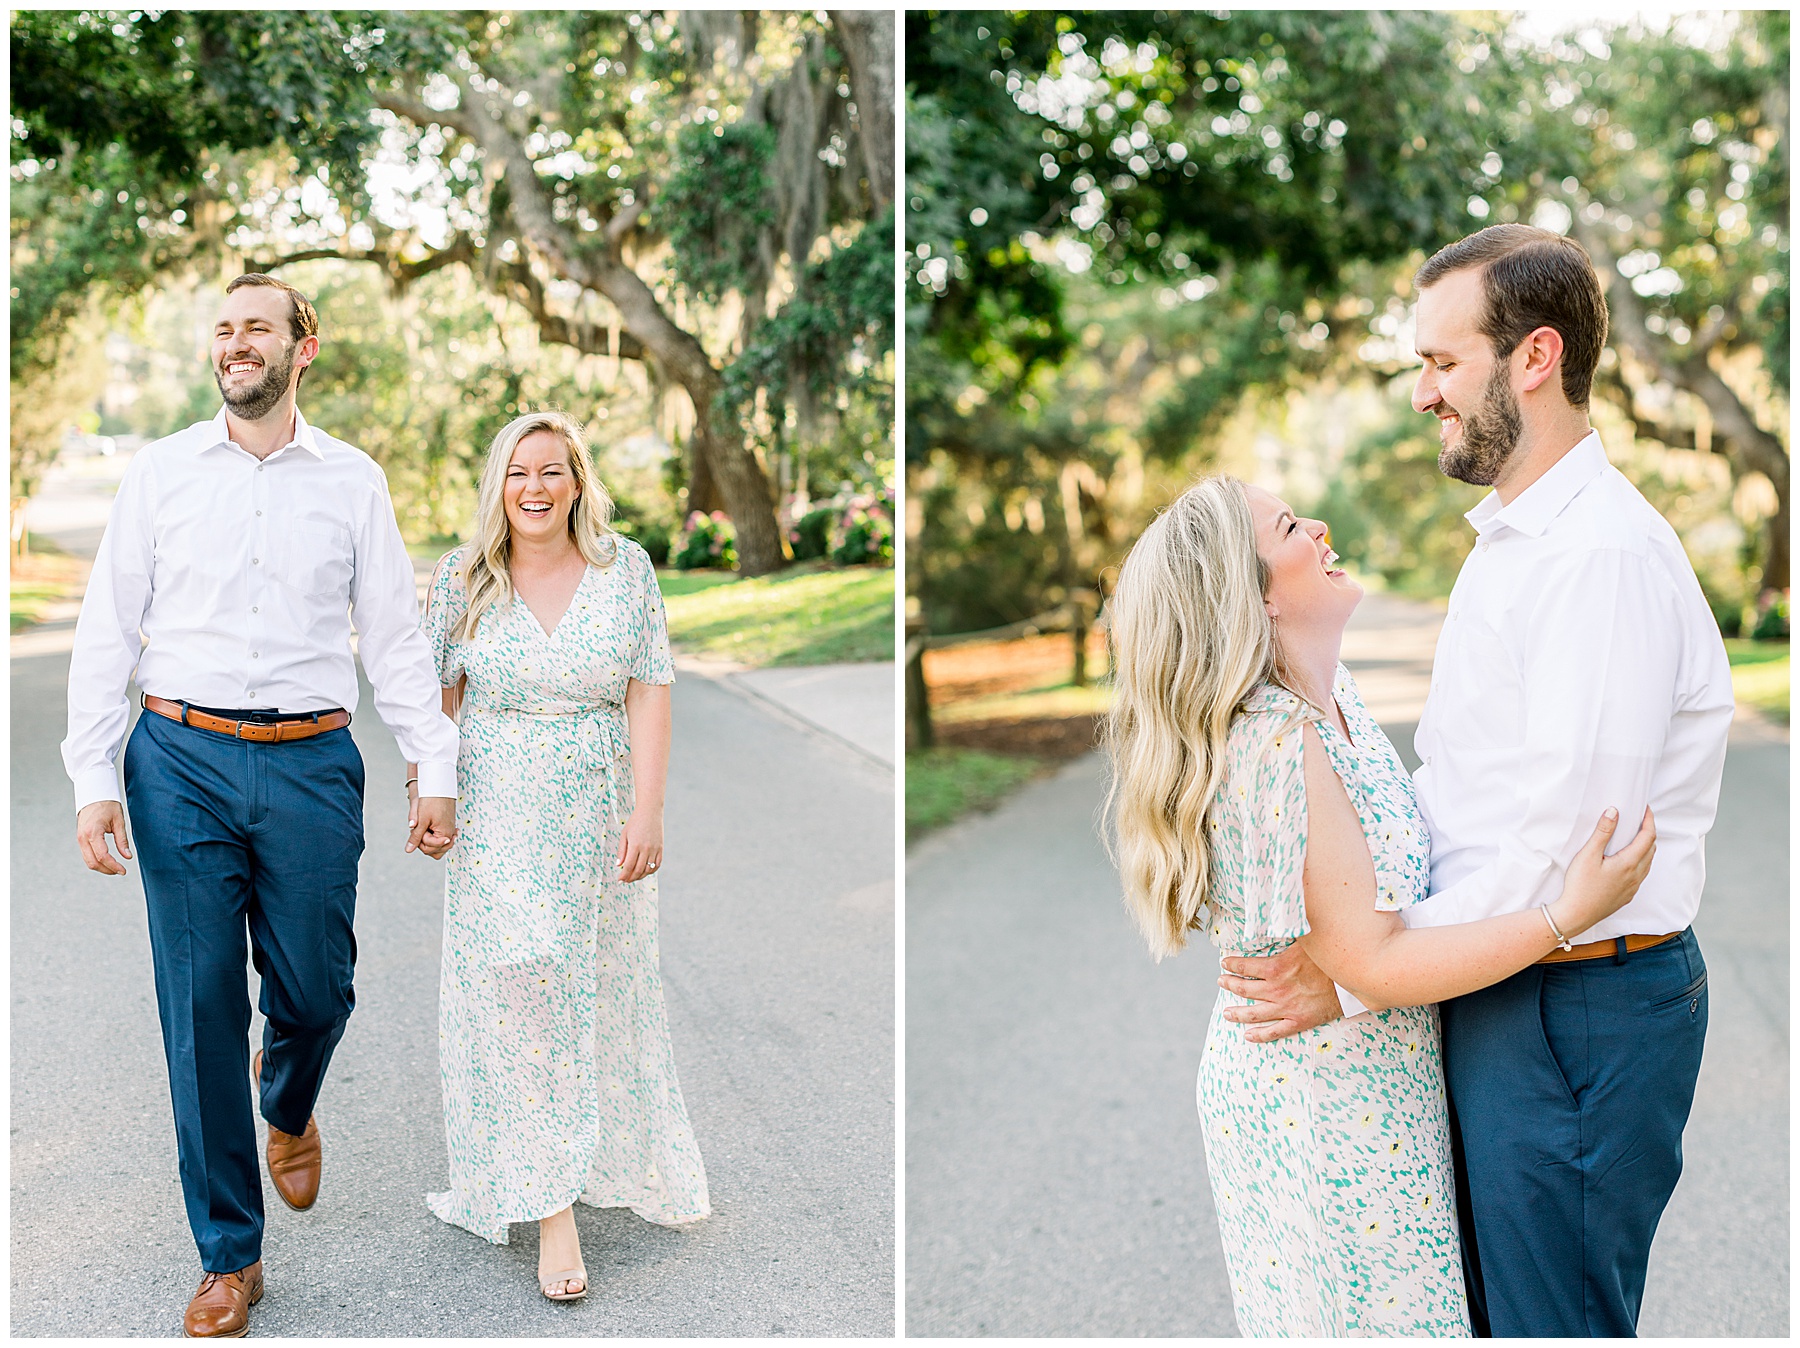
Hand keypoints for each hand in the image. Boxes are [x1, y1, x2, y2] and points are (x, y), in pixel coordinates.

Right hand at [76, 800, 132, 875]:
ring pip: (88, 861)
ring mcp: (79, 839)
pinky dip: (96, 861)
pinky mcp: (80, 839)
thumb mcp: (119, 822)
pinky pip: (86, 855)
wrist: (94, 794)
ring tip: (116, 868)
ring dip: (101, 867)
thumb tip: (128, 856)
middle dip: (107, 870)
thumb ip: (122, 840)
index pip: (102, 856)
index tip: (123, 871)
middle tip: (121, 871)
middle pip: (92, 862)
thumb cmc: (108, 805)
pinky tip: (107, 861)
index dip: (113, 866)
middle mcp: (83, 838)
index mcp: (93, 832)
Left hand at [408, 794, 457, 859]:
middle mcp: (450, 835)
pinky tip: (429, 828)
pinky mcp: (448, 827)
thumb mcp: (422, 820)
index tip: (421, 826)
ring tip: (424, 828)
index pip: (429, 848)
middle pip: (435, 851)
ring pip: (438, 847)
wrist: (439, 787)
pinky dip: (434, 836)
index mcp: (445, 834)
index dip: (421, 839)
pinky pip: (441, 839)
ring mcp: (450, 831)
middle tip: (421, 828)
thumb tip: (409, 850)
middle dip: (425, 843)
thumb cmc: (432, 800)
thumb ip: (416, 837)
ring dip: (429, 841)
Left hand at [617, 807, 662, 882]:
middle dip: (631, 878)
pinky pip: (657, 865)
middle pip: (638, 870)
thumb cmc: (635, 822)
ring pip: (648, 870)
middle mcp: (646, 849)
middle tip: (625, 880)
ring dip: (640, 876)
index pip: (629, 866)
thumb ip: (621, 851)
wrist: (650, 812)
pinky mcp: (661, 849)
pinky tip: (644, 871)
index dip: (624, 875)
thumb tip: (619, 865)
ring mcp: (655, 850)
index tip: (620, 880)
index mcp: (635, 845)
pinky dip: (651, 871)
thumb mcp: (624, 835)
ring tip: (634, 877)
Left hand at [1216, 942, 1342, 1042]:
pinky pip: (1274, 1032)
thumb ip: (1286, 933)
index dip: (1231, 965)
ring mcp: (1286, 1008)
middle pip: (1244, 989)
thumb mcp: (1305, 940)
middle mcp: (1276, 989)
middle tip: (1222, 982)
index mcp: (1276, 968)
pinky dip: (1259, 1035)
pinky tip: (1248, 1035)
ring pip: (1253, 1013)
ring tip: (1226, 1012)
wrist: (1352, 981)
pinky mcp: (1298, 1021)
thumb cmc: (1328, 958)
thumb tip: (1275, 917)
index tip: (1224, 963)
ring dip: (1237, 1013)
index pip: (1244, 966)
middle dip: (1229, 985)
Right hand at [1549, 806, 1655, 938]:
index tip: (1646, 809)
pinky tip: (1627, 859)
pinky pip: (1641, 874)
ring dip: (1646, 847)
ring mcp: (1633, 887)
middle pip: (1651, 849)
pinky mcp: (1627, 895)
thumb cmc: (1580, 886)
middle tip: (1639, 820)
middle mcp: (1636, 875)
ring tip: (1634, 836)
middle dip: (1649, 832)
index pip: (1648, 837)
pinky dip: (1640, 860)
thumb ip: (1603, 832)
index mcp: (1629, 863)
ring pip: (1648, 862)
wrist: (1576, 915)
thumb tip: (1614, 812)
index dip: (1649, 821)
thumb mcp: (1588, 855)